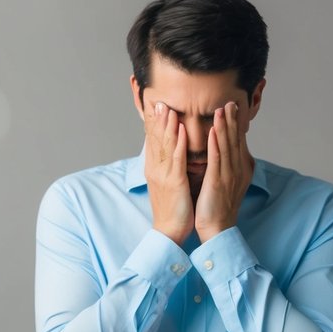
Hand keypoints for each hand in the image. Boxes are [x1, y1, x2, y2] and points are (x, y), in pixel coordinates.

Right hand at [143, 101, 193, 244]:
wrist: (169, 230)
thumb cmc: (173, 209)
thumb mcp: (167, 184)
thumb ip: (168, 167)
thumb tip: (170, 155)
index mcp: (154, 169)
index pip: (152, 142)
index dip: (152, 124)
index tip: (154, 108)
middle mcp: (155, 169)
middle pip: (155, 139)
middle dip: (156, 120)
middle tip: (158, 101)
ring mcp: (163, 174)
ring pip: (164, 144)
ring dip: (166, 124)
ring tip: (167, 108)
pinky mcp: (174, 181)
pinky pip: (176, 157)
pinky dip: (178, 141)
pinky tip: (180, 128)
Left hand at [195, 102, 253, 240]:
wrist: (216, 229)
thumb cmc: (216, 208)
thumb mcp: (224, 184)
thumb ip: (225, 168)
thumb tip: (225, 156)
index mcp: (238, 170)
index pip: (236, 143)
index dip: (235, 124)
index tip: (232, 108)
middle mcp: (236, 170)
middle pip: (235, 140)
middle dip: (232, 120)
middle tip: (231, 101)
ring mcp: (228, 176)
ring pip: (227, 146)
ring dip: (225, 126)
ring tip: (223, 109)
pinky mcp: (218, 182)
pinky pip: (217, 160)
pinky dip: (216, 144)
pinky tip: (214, 131)